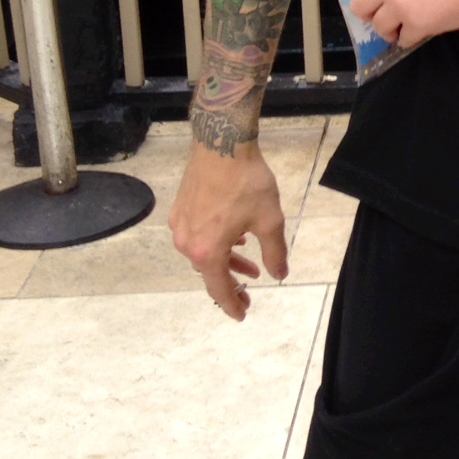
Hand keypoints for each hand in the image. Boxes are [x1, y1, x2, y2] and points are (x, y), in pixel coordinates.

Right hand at [169, 142, 288, 320]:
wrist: (222, 145)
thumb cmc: (247, 183)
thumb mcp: (269, 221)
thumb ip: (274, 253)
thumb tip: (279, 275)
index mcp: (206, 251)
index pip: (218, 288)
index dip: (231, 304)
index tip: (242, 314)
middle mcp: (186, 243)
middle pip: (209, 271)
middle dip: (231, 282)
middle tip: (249, 291)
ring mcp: (180, 225)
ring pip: (204, 253)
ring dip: (226, 261)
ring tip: (249, 264)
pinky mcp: (180, 209)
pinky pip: (198, 236)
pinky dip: (217, 243)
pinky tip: (235, 237)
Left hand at [349, 0, 458, 47]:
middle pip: (360, 6)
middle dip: (371, 13)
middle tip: (386, 16)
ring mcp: (400, 7)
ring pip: (379, 27)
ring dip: (392, 28)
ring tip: (408, 25)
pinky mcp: (415, 26)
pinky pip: (403, 40)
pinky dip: (412, 37)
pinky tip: (424, 29)